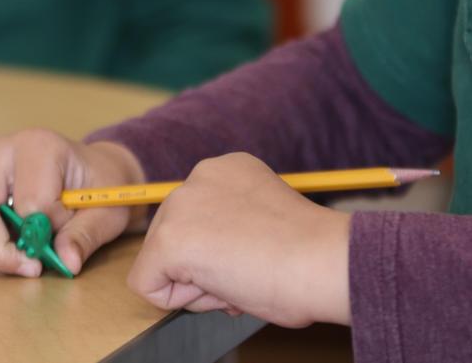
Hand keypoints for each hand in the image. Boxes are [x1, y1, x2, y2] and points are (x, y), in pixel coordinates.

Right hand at [0, 130, 147, 277]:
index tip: (54, 251)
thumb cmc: (94, 187)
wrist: (84, 172)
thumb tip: (66, 261)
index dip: (41, 236)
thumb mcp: (106, 210)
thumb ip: (85, 235)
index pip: (28, 201)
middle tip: (27, 269)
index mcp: (37, 145)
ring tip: (12, 265)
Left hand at [126, 153, 350, 327]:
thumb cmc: (309, 255)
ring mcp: (180, 205)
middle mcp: (199, 175)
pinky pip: (149, 285)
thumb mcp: (264, 220)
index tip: (255, 255)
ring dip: (197, 283)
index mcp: (227, 169)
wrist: (322, 261)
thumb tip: (215, 259)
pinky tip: (221, 285)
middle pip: (176, 238)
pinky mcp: (168, 240)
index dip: (222, 253)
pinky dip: (179, 301)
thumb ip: (232, 227)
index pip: (199, 220)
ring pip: (163, 262)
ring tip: (240, 277)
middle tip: (247, 273)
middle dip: (204, 268)